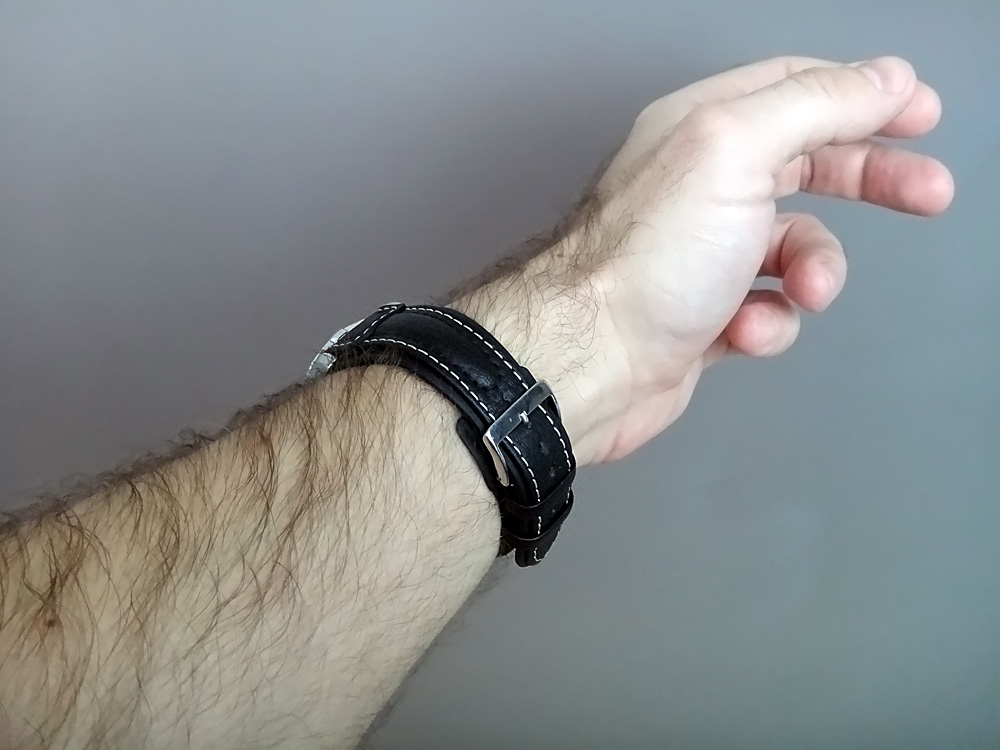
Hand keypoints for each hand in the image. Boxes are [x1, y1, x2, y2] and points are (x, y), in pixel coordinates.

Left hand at [458, 56, 952, 465]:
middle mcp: (697, 185)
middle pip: (807, 163)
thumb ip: (815, 105)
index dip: (863, 96)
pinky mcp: (700, 316)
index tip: (920, 116)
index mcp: (700, 129)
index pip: (796, 90)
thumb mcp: (737, 151)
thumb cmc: (645, 259)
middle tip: (928, 194)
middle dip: (871, 179)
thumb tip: (882, 78)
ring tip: (801, 290)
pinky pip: (767, 312)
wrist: (588, 362)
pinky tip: (740, 331)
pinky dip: (767, 322)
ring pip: (795, 251)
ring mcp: (699, 254)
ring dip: (813, 272)